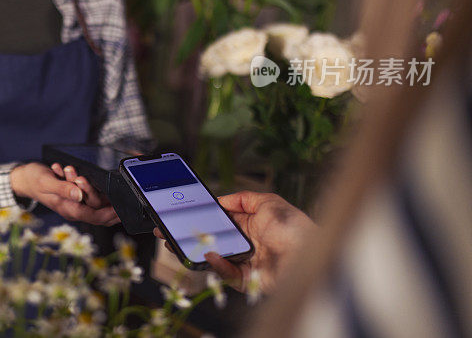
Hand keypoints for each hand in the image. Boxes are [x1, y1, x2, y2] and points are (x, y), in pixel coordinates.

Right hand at [10, 163, 118, 225]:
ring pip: (93, 199)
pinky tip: (69, 171)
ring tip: (70, 169)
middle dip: (96, 192)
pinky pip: (87, 191)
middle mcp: (74, 208)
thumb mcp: (46, 182)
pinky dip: (84, 181)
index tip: (122, 208)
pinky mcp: (74, 194)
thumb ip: (62, 189)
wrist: (24, 178)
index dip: (111, 214)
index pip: (95, 216)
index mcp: (68, 209)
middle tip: (87, 178)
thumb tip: (79, 195)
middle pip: (98, 208)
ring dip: (88, 184)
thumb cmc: (34, 180)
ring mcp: (74, 202)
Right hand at [153, 191, 314, 292]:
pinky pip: (225, 272)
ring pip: (213, 256)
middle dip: (190, 234)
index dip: (202, 216)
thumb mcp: (269, 203)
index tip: (183, 212)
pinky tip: (209, 254)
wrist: (311, 258)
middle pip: (212, 238)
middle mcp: (246, 242)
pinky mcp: (246, 279)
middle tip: (168, 230)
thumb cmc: (294, 229)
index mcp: (251, 224)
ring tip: (177, 243)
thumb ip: (243, 199)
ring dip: (196, 249)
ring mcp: (244, 261)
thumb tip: (220, 200)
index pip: (220, 219)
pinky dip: (215, 264)